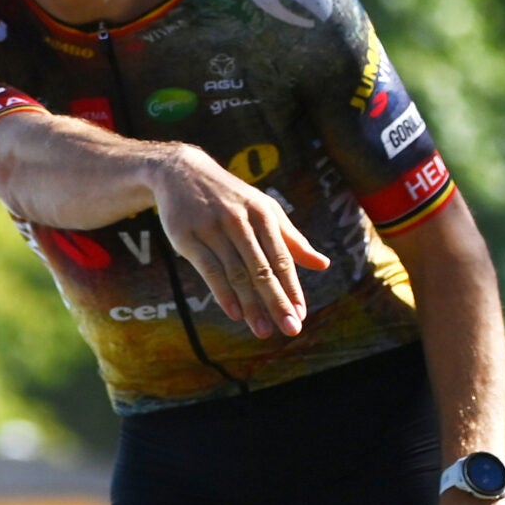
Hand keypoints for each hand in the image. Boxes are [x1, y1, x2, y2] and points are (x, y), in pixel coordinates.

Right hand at [147, 147, 332, 338]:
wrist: (182, 173)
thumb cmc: (230, 198)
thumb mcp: (264, 211)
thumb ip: (291, 239)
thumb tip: (322, 265)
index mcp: (264, 214)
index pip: (283, 258)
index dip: (293, 288)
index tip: (301, 314)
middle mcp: (240, 221)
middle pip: (262, 269)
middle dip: (277, 302)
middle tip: (290, 329)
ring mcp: (213, 229)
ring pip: (236, 274)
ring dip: (251, 305)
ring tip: (262, 330)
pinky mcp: (187, 237)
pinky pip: (209, 270)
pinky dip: (223, 294)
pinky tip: (234, 313)